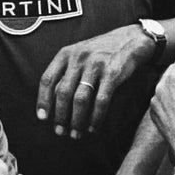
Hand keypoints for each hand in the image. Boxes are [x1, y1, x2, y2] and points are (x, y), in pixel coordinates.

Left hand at [38, 25, 158, 137]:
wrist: (131, 40)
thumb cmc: (101, 52)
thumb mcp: (79, 55)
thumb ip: (65, 73)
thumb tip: (52, 102)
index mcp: (66, 54)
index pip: (48, 79)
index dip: (43, 100)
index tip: (42, 118)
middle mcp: (78, 58)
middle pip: (63, 93)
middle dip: (60, 116)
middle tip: (60, 132)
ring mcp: (96, 65)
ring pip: (80, 99)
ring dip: (76, 120)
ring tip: (76, 134)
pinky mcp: (112, 73)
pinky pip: (101, 101)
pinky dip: (96, 117)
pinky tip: (92, 128)